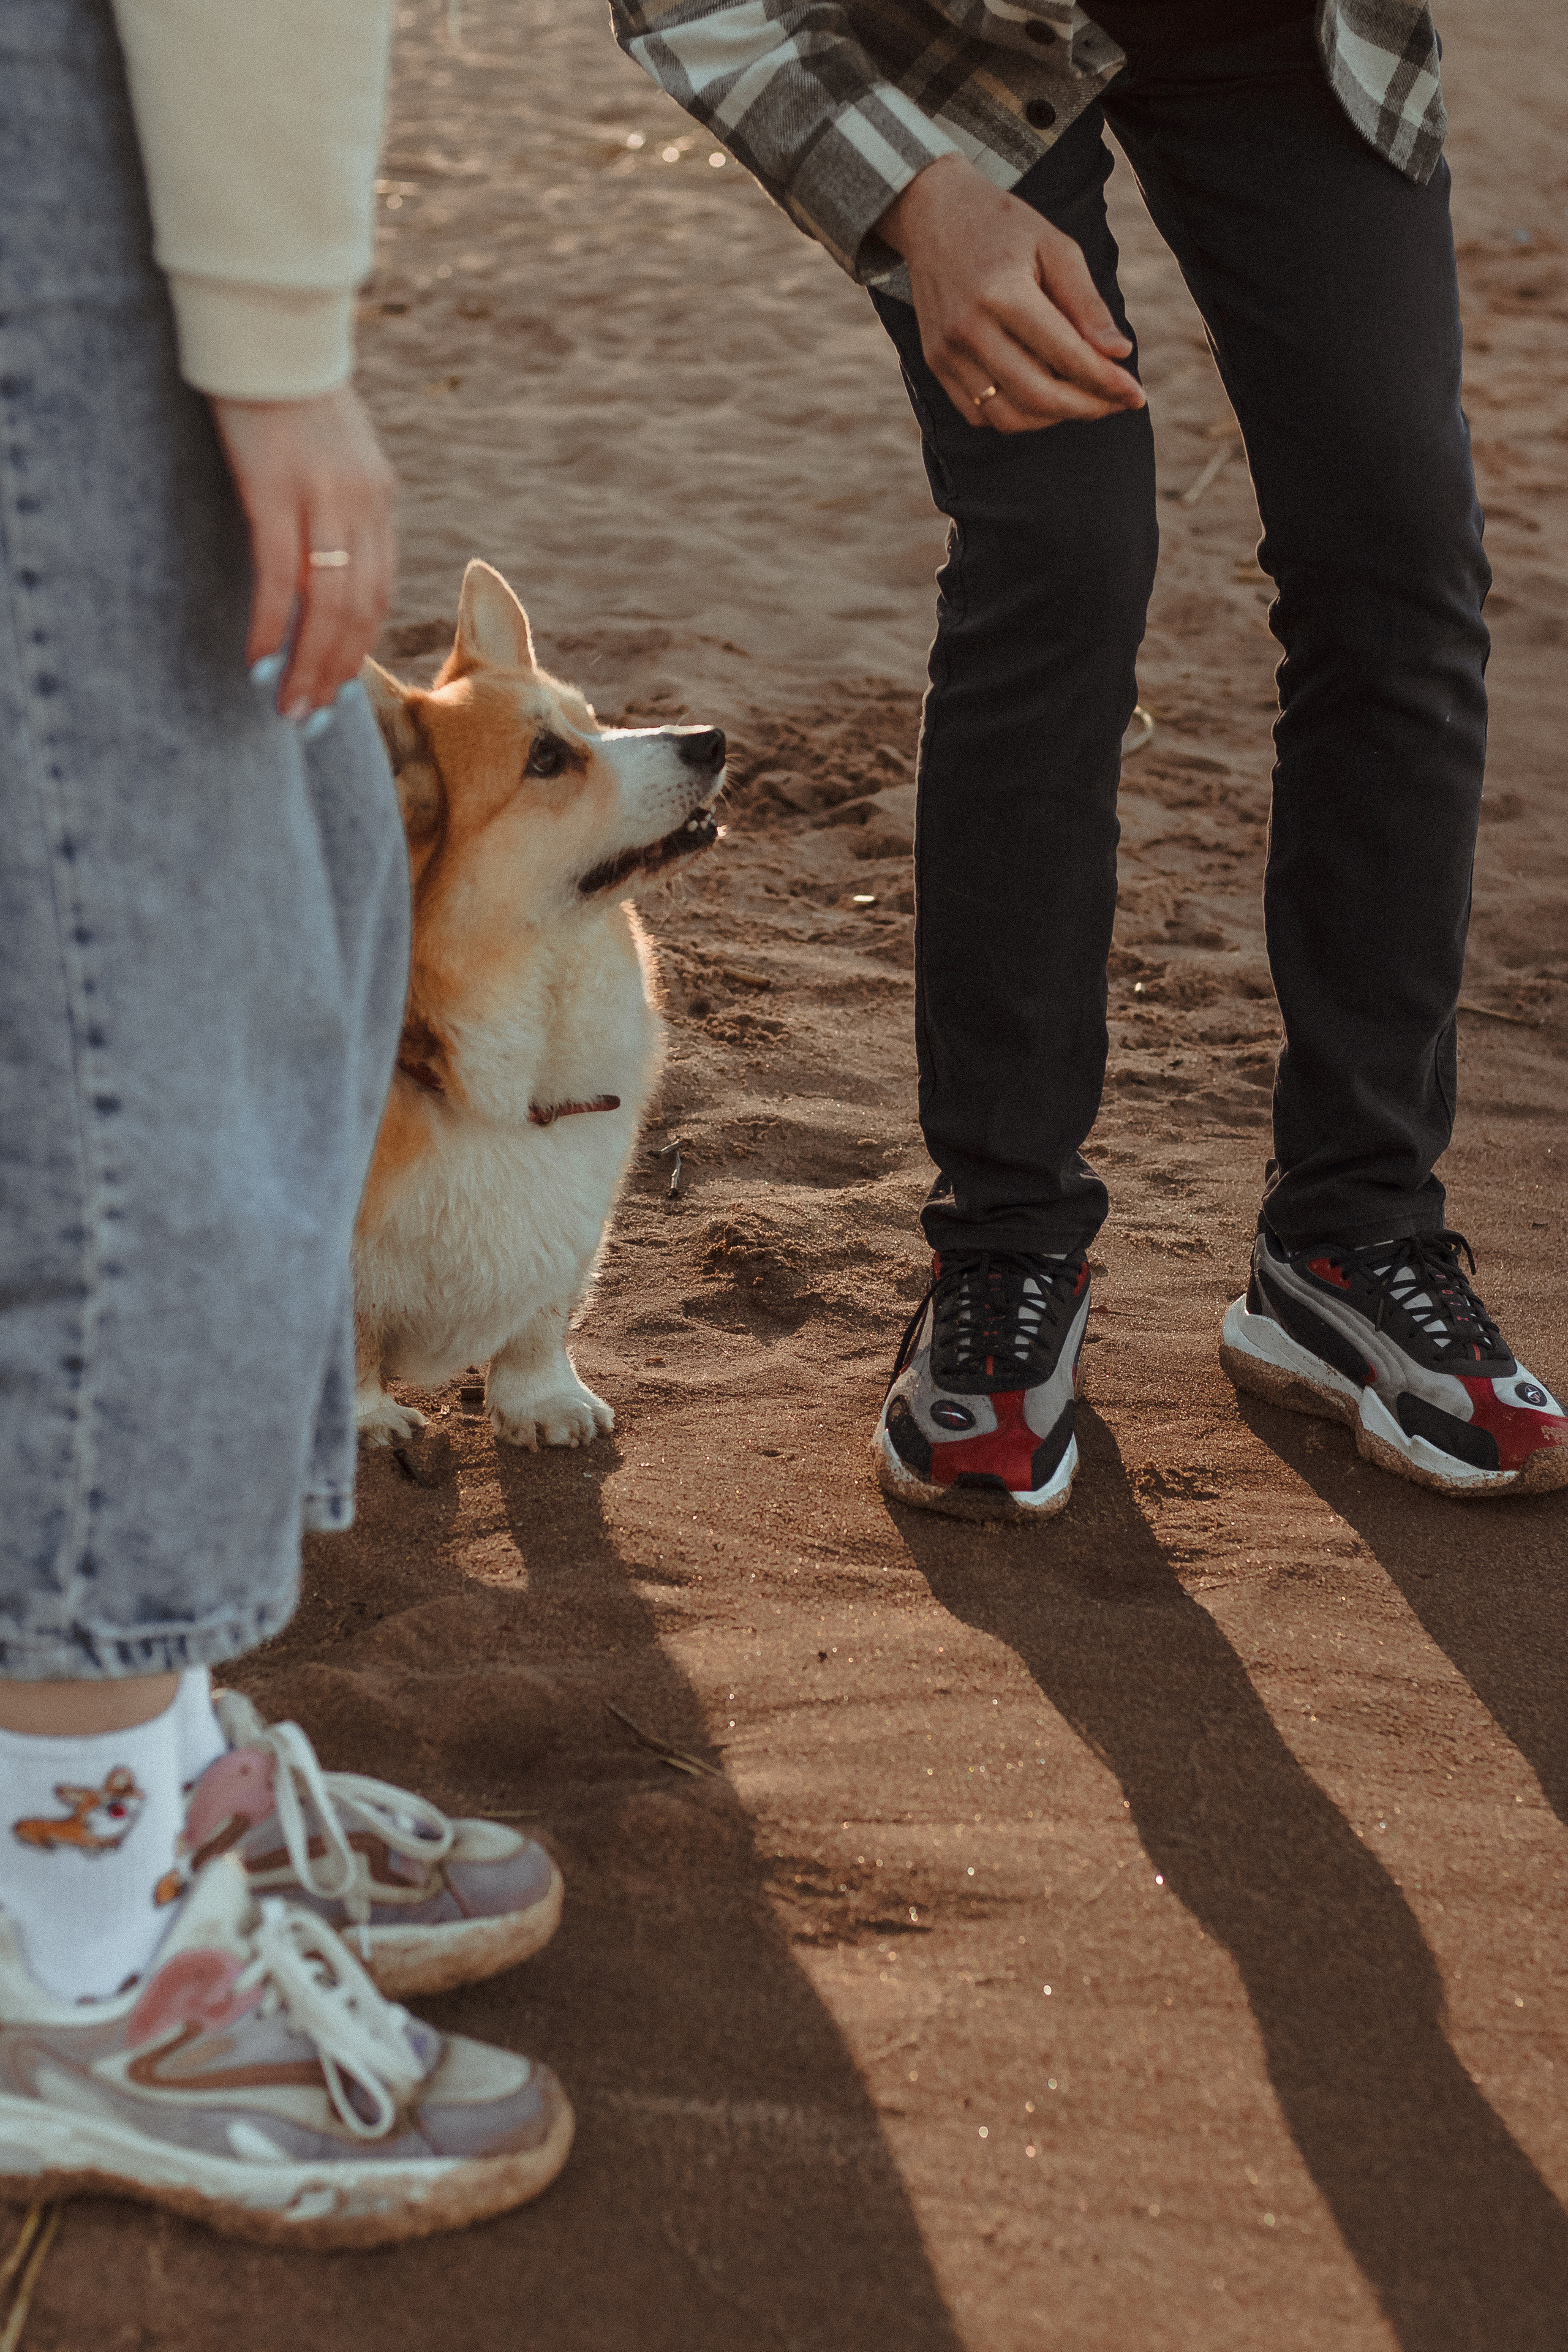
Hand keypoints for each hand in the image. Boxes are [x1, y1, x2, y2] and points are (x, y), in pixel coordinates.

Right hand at [208, 384, 397, 716]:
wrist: (268, 324)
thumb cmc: (286, 391)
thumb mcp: (329, 453)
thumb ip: (332, 506)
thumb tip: (314, 562)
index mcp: (379, 498)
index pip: (380, 592)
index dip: (359, 647)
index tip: (335, 688)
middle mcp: (364, 503)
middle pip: (361, 610)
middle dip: (335, 671)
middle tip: (310, 717)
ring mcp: (323, 496)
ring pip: (328, 604)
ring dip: (309, 663)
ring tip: (287, 706)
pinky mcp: (276, 487)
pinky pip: (280, 574)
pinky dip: (274, 623)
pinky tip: (259, 658)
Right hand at [876, 154, 1144, 432]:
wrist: (933, 216)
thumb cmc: (1004, 228)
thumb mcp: (1056, 247)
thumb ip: (1086, 303)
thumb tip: (1120, 354)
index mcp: (1002, 293)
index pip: (1065, 355)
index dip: (1105, 382)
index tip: (1136, 395)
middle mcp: (968, 329)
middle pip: (1038, 396)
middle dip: (1085, 407)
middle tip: (1114, 403)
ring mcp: (946, 352)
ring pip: (1009, 417)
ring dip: (1053, 418)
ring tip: (1081, 400)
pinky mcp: (935, 365)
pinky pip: (980, 415)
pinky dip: (1018, 416)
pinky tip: (1041, 396)